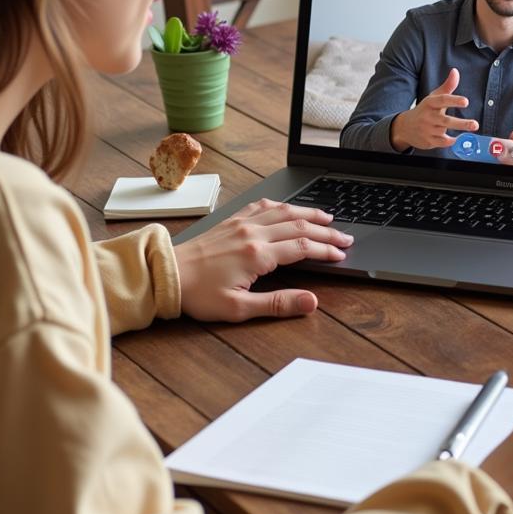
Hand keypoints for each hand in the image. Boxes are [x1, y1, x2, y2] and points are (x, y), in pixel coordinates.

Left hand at [173, 199, 352, 321]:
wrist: (167, 274)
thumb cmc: (199, 294)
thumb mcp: (239, 308)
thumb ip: (278, 304)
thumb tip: (311, 302)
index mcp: (257, 254)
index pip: (302, 247)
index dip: (326, 250)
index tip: (341, 254)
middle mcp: (253, 233)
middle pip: (299, 225)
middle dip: (326, 230)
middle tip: (345, 237)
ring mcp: (242, 223)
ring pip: (283, 211)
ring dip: (308, 213)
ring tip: (327, 216)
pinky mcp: (231, 221)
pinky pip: (262, 206)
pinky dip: (281, 205)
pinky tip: (288, 207)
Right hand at [391, 68, 478, 151]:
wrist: (405, 127)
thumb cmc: (424, 110)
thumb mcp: (433, 97)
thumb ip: (447, 86)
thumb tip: (455, 72)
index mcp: (430, 103)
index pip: (442, 101)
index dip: (454, 101)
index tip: (466, 102)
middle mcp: (428, 117)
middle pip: (446, 120)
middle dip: (461, 123)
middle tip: (475, 124)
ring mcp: (427, 130)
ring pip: (445, 131)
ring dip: (458, 131)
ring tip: (471, 129)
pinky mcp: (428, 141)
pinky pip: (442, 143)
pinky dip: (451, 142)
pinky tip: (459, 139)